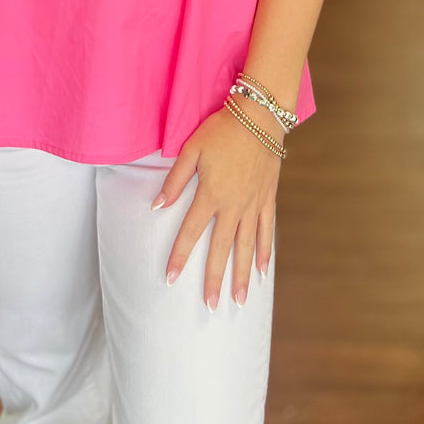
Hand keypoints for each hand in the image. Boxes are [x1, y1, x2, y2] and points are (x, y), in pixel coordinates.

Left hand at [152, 103, 283, 309]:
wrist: (259, 117)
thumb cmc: (221, 130)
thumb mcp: (191, 149)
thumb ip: (175, 180)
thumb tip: (156, 206)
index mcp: (210, 194)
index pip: (190, 232)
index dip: (180, 257)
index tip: (171, 279)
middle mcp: (233, 205)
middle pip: (221, 249)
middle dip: (215, 279)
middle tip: (211, 306)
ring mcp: (253, 204)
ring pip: (246, 247)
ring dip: (241, 275)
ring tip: (239, 301)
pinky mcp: (267, 199)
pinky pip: (266, 231)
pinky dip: (264, 252)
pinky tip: (262, 272)